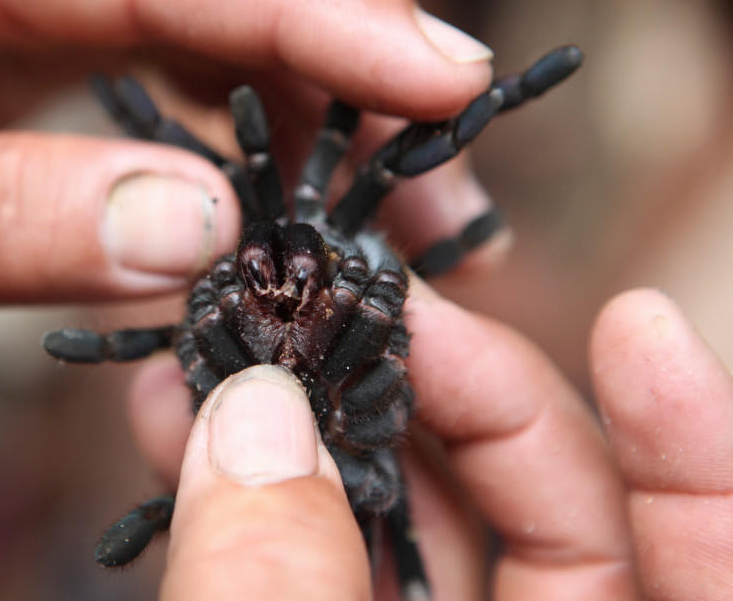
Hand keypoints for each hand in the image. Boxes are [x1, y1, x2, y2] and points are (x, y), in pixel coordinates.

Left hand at [0, 0, 496, 363]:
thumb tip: (195, 227)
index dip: (308, 12)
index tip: (442, 77)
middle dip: (345, 56)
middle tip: (442, 172)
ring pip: (219, 4)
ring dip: (320, 98)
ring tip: (394, 211)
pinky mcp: (49, 29)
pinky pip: (189, 51)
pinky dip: (263, 120)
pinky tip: (300, 191)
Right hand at [130, 286, 732, 599]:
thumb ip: (290, 593)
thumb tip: (254, 421)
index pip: (710, 560)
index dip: (695, 446)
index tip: (633, 321)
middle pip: (549, 511)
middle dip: (449, 390)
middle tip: (352, 300)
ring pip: (412, 524)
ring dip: (321, 426)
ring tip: (234, 348)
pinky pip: (325, 561)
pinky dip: (262, 498)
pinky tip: (191, 432)